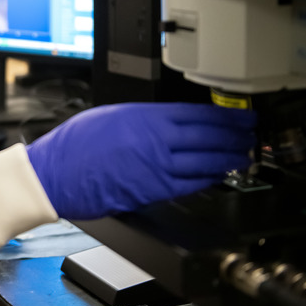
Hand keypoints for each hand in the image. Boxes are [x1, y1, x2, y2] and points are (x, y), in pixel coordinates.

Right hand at [26, 102, 255, 219]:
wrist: (55, 174)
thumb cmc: (74, 144)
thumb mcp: (111, 115)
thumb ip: (143, 118)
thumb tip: (167, 121)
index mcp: (145, 117)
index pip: (198, 114)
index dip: (226, 118)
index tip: (241, 118)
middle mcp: (155, 141)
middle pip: (208, 137)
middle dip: (235, 137)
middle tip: (249, 136)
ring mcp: (155, 167)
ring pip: (205, 163)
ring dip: (228, 159)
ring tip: (241, 156)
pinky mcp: (151, 190)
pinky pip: (189, 184)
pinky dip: (207, 179)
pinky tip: (217, 175)